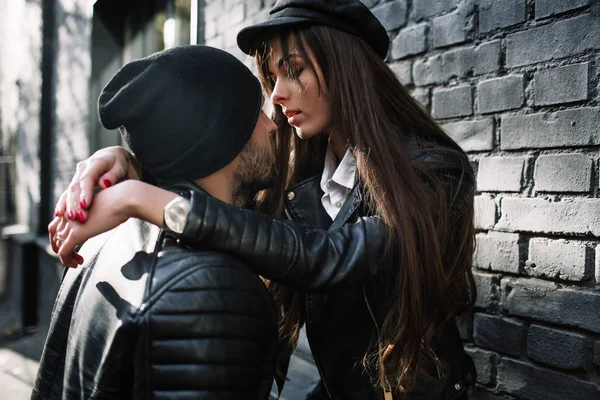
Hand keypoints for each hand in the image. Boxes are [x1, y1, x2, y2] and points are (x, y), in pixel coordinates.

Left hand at [49, 180, 176, 267]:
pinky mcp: (76, 233)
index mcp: (74, 203)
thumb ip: (97, 211)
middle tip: (70, 255)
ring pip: (59, 244)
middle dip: (59, 245)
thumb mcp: (105, 204)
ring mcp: (70, 223)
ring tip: (76, 263)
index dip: (61, 234)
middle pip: (55, 232)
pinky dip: (67, 260)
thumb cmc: (121, 200)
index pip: (58, 221)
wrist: (125, 199)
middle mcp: (68, 212)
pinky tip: (77, 264)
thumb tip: (102, 217)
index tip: (72, 242)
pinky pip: (64, 251)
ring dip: (65, 255)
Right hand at [55, 146, 141, 222]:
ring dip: (68, 205)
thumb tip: (104, 184)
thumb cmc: (120, 164)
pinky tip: (60, 215)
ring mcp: (78, 175)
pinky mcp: (76, 183)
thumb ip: (113, 175)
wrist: (113, 158)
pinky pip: (68, 194)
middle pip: (76, 186)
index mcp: (95, 162)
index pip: (87, 178)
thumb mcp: (120, 167)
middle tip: (79, 217)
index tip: (85, 205)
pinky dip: (64, 204)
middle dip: (75, 203)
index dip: (85, 192)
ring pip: (69, 191)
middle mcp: (83, 168)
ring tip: (70, 218)